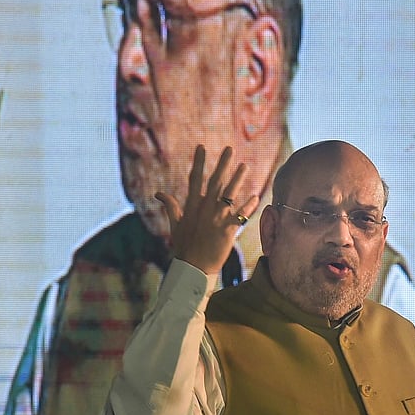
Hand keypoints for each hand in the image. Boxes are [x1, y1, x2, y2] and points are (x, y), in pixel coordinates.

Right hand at [156, 146, 258, 274]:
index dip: (198, 162)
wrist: (193, 267)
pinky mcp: (227, 231)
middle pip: (215, 182)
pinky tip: (256, 197)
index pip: (194, 179)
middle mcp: (204, 210)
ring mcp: (216, 220)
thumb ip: (170, 206)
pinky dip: (248, 207)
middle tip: (229, 149)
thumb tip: (158, 193)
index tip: (201, 147)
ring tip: (245, 166)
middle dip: (222, 165)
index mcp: (192, 206)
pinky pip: (240, 216)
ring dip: (237, 179)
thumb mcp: (174, 225)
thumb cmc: (183, 246)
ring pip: (229, 195)